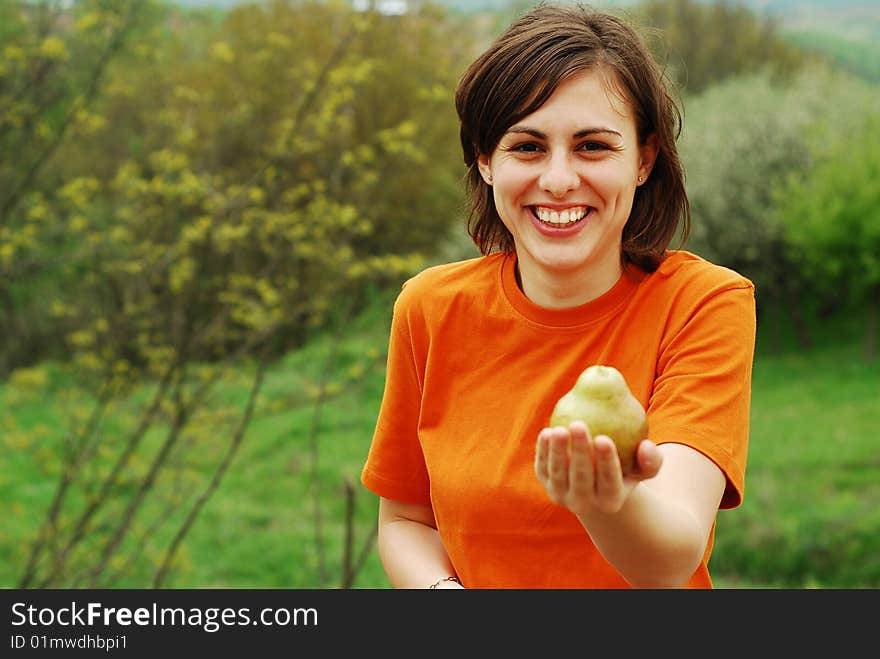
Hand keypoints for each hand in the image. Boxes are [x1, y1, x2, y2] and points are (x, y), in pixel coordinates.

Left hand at [534, 421, 661, 517]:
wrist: (596, 482)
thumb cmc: (626, 468)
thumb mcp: (643, 467)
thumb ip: (651, 460)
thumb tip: (646, 446)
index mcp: (610, 502)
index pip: (609, 483)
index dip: (606, 462)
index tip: (604, 438)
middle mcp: (584, 504)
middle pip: (581, 478)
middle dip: (579, 452)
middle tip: (578, 424)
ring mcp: (562, 496)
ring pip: (558, 474)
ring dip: (557, 452)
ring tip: (559, 429)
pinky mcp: (546, 484)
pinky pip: (543, 468)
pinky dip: (542, 452)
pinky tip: (546, 432)